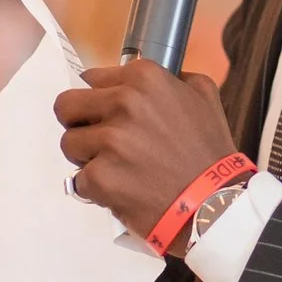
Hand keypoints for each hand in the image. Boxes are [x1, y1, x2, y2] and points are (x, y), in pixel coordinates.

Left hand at [54, 60, 241, 247]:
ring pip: (69, 143)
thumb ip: (172, 78)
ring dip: (87, 157)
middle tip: (97, 139)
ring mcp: (110, 141)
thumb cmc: (210, 153)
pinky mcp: (99, 176)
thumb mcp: (204, 96)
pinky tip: (121, 190)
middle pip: (67, 105)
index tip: (109, 114)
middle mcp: (124, 103)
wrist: (214, 203)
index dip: (100, 99)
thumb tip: (142, 78)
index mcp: (144, 78)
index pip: (92, 78)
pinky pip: (78, 179)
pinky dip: (95, 188)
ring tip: (115, 168)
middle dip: (80, 123)